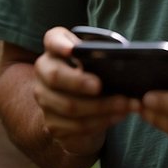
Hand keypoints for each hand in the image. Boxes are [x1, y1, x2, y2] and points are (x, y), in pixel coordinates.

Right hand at [31, 26, 138, 157]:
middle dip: (79, 82)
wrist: (81, 107)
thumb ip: (101, 55)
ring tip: (124, 104)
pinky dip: (100, 122)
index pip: (53, 40)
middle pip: (55, 76)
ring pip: (69, 105)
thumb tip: (120, 59)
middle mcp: (43, 72)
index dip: (60, 45)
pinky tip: (116, 116)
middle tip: (100, 85)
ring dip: (100, 107)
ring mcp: (44, 100)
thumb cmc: (95, 74)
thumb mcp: (97, 61)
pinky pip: (76, 126)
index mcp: (56, 50)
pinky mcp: (51, 124)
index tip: (72, 50)